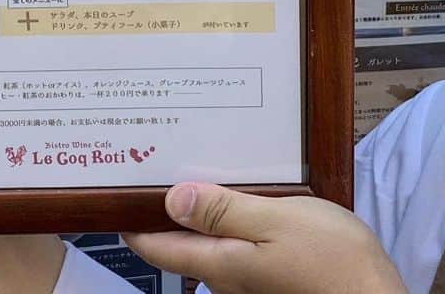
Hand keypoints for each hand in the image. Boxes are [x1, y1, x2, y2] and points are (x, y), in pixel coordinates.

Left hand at [124, 184, 406, 293]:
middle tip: (162, 162)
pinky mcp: (274, 277)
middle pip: (184, 246)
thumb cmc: (331, 258)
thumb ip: (224, 211)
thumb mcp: (276, 221)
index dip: (133, 225)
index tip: (113, 196)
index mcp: (221, 265)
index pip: (160, 250)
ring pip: (214, 243)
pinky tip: (244, 194)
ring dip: (205, 213)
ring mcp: (251, 282)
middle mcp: (228, 280)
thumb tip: (171, 200)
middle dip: (171, 209)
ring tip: (203, 167)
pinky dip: (232, 220)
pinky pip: (239, 246)